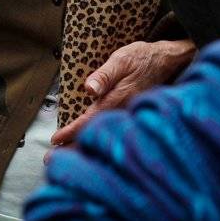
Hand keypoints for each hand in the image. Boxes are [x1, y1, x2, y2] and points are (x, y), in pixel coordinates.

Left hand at [49, 39, 196, 145]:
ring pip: (105, 136)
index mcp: (118, 100)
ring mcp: (129, 116)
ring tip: (64, 159)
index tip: (56, 140)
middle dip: (74, 148)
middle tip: (50, 162)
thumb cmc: (141, 58)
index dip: (73, 131)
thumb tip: (89, 89)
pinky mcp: (131, 117)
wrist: (168, 61)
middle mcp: (124, 112)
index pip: (90, 119)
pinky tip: (88, 150)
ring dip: (84, 148)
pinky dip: (99, 142)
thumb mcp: (121, 60)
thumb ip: (105, 75)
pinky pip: (113, 133)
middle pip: (96, 134)